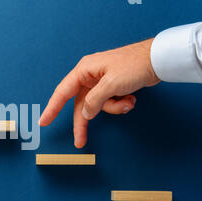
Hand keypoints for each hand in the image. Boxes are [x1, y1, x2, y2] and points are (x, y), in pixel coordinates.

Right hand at [39, 38, 160, 147]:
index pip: (62, 92)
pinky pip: (109, 102)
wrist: (158, 59)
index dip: (51, 108)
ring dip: (113, 108)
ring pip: (97, 105)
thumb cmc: (134, 65)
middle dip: (84, 122)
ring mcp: (101, 82)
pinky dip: (120, 104)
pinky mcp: (112, 86)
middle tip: (80, 141)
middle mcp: (89, 76)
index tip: (43, 122)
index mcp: (84, 71)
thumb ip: (94, 101)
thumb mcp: (111, 85)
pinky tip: (131, 98)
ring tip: (128, 102)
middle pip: (80, 104)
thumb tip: (85, 114)